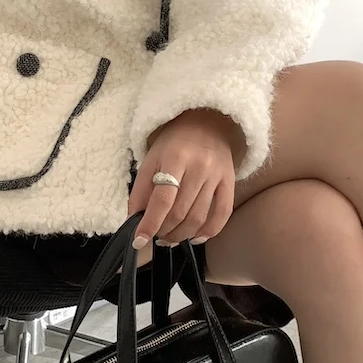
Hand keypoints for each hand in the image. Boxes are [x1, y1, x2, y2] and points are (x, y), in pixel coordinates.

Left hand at [128, 109, 238, 249]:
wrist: (206, 121)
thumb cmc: (173, 142)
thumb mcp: (151, 159)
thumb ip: (141, 190)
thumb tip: (133, 221)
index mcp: (175, 158)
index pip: (162, 200)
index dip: (149, 224)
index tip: (138, 241)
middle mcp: (199, 167)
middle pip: (180, 212)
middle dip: (163, 231)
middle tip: (154, 236)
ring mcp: (217, 176)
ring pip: (198, 218)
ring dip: (180, 235)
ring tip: (169, 238)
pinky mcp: (230, 182)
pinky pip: (222, 214)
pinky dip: (208, 232)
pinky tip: (195, 238)